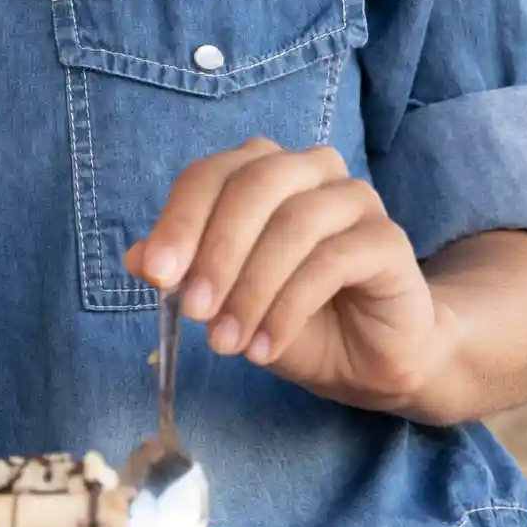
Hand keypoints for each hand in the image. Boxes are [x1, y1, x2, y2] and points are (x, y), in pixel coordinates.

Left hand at [126, 140, 455, 415]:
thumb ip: (181, 270)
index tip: (155, 275)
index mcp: (261, 168)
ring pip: (294, 224)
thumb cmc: (287, 313)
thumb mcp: (221, 295)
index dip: (179, 222)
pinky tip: (265, 348)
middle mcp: (310, 169)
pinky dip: (288, 308)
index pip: (210, 175)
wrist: (364, 357)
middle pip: (253, 187)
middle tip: (193, 312)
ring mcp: (355, 198)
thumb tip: (138, 259)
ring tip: (226, 342)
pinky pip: (332, 261)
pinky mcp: (389, 240)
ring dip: (251, 289)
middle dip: (215, 252)